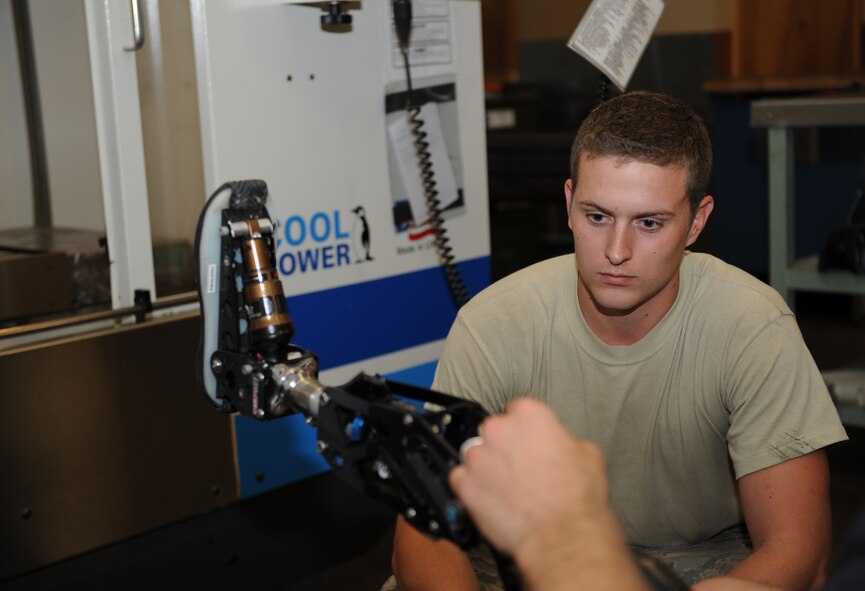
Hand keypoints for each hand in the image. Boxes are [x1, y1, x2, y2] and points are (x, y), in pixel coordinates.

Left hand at [449, 398, 647, 589]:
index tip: (528, 442)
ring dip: (486, 467)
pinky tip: (489, 498)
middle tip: (520, 468)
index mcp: (530, 415)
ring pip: (475, 454)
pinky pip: (460, 479)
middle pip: (494, 431)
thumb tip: (559, 445)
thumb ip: (564, 440)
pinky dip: (470, 488)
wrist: (563, 534)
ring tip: (506, 488)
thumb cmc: (577, 497)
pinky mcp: (465, 484)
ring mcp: (478, 456)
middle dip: (504, 447)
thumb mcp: (588, 454)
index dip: (524, 430)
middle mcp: (499, 430)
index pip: (517, 410)